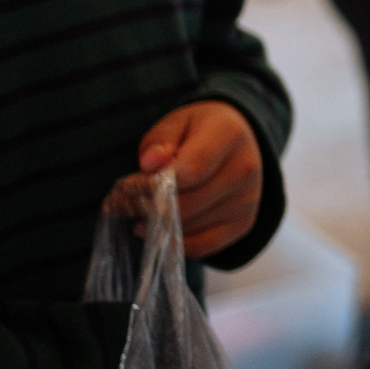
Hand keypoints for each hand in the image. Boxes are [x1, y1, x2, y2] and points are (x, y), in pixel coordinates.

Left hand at [110, 102, 262, 258]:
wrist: (240, 143)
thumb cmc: (200, 131)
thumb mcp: (177, 122)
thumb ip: (160, 140)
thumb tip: (150, 163)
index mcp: (229, 136)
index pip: (191, 171)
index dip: (152, 184)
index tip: (126, 186)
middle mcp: (245, 170)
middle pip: (188, 204)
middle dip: (147, 207)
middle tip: (121, 204)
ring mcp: (247, 200)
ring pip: (190, 228)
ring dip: (156, 226)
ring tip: (137, 214)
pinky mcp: (244, 224)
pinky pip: (203, 246)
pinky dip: (174, 243)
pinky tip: (158, 229)